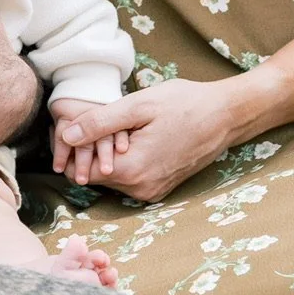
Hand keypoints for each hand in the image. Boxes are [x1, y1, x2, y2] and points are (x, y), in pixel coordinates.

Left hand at [51, 78, 241, 201]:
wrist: (227, 115)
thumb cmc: (184, 103)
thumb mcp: (139, 105)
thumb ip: (100, 122)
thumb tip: (66, 135)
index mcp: (132, 171)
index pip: (80, 171)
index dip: (73, 147)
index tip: (75, 123)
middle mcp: (140, 189)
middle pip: (95, 174)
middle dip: (90, 149)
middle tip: (97, 118)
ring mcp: (152, 191)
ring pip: (112, 175)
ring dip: (108, 153)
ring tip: (120, 125)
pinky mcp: (161, 187)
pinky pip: (130, 176)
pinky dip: (125, 158)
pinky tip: (135, 135)